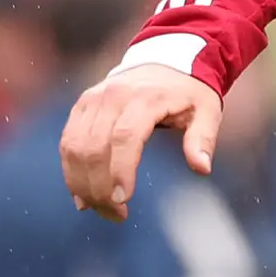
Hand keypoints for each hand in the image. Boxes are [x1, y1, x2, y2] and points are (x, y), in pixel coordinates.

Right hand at [61, 65, 221, 219]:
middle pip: (95, 147)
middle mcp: (113, 96)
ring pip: (75, 146)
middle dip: (100, 187)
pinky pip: (68, 141)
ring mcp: (93, 100)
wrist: (164, 60)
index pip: (125, 137)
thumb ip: (203, 139)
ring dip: (82, 184)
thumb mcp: (207, 110)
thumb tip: (202, 168)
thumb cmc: (188, 92)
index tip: (122, 200)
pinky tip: (81, 196)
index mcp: (145, 98)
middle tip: (115, 216)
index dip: (120, 170)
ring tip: (99, 210)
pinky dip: (70, 170)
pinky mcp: (81, 106)